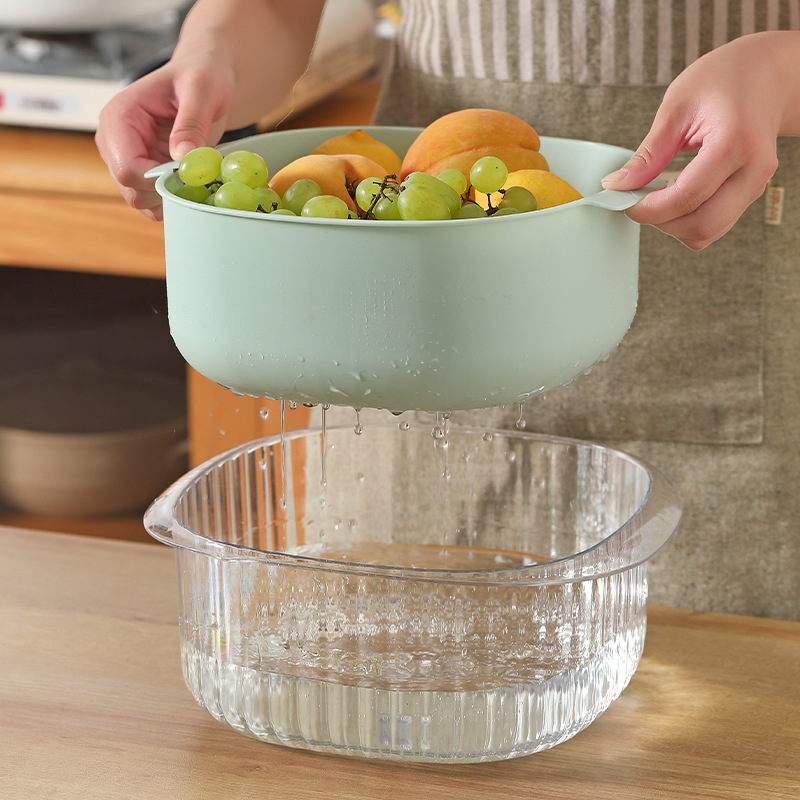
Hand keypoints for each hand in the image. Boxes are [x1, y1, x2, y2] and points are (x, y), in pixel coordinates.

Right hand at [95, 56, 233, 220]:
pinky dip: (174, 199)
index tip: (189, 172)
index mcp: (119, 117)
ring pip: (140, 199)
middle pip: (130, 189)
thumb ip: (192, 123)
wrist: (203, 80)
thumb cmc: (200, 76)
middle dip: (166, 189)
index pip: (126, 167)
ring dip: (171, 196)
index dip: (159, 179)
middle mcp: (114, 141)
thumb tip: (182, 158)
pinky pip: (153, 201)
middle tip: (198, 173)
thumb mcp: (202, 90)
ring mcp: (125, 159)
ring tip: (196, 173)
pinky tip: (192, 181)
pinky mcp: (141, 173)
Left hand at [602, 32, 799, 249]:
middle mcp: (754, 169)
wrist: (769, 72)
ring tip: (655, 197)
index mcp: (736, 142)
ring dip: (675, 225)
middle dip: (661, 222)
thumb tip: (618, 185)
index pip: (687, 197)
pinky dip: (689, 219)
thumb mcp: (677, 107)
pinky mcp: (751, 192)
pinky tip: (673, 197)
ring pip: (709, 231)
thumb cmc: (726, 78)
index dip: (648, 209)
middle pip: (702, 225)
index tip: (624, 200)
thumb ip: (649, 153)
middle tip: (637, 202)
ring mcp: (757, 184)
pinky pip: (716, 223)